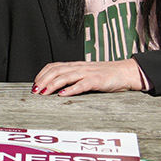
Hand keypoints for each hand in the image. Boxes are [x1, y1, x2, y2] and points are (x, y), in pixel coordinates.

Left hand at [31, 60, 145, 96]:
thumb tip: (57, 87)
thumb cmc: (107, 75)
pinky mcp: (97, 80)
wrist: (126, 72)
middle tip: (35, 91)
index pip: (54, 66)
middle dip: (43, 80)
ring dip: (52, 85)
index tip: (34, 84)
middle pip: (56, 71)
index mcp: (76, 66)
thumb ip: (73, 78)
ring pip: (66, 76)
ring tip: (44, 93)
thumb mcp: (86, 75)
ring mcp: (88, 73)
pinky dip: (71, 89)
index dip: (42, 74)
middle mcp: (80, 67)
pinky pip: (82, 84)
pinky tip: (63, 94)